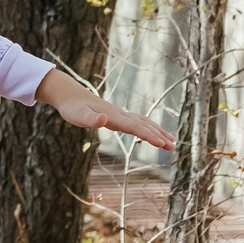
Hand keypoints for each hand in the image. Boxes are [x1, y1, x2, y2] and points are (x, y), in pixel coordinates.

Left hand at [38, 67, 175, 149]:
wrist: (71, 95)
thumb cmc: (73, 108)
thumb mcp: (78, 116)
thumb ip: (91, 119)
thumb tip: (103, 119)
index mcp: (113, 116)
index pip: (135, 127)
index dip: (148, 135)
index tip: (161, 144)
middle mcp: (120, 114)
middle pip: (144, 125)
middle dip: (159, 136)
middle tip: (173, 147)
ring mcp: (121, 114)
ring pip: (144, 123)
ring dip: (158, 132)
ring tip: (171, 142)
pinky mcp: (118, 116)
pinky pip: (139, 122)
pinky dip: (149, 127)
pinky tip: (154, 133)